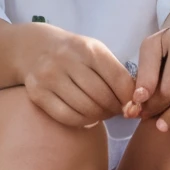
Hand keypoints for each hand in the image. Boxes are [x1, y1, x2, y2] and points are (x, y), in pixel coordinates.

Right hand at [17, 24, 135, 128]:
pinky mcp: (37, 93)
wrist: (35, 48)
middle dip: (114, 109)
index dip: (129, 98)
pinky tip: (87, 117)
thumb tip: (134, 106)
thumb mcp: (96, 53)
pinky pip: (67, 117)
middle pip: (102, 97)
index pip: (119, 80)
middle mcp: (67, 60)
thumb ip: (116, 75)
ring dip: (99, 116)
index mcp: (88, 48)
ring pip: (85, 109)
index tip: (131, 104)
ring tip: (102, 113)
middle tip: (116, 111)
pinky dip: (83, 122)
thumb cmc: (74, 54)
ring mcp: (49, 77)